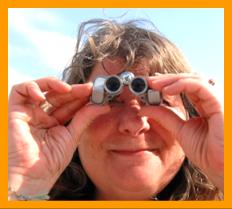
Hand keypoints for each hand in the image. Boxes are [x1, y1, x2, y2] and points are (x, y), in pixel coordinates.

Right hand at [8, 77, 109, 195]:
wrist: (33, 177)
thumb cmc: (51, 161)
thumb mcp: (73, 135)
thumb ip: (85, 118)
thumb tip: (103, 106)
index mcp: (55, 122)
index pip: (69, 104)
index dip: (80, 97)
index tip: (94, 92)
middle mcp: (42, 116)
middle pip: (58, 95)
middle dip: (73, 90)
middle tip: (87, 88)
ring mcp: (29, 113)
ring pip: (41, 88)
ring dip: (54, 84)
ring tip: (68, 89)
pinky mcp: (14, 111)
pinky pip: (19, 91)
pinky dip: (32, 88)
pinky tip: (44, 96)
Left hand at [139, 73, 223, 190]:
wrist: (221, 168)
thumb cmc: (207, 153)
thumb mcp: (180, 130)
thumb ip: (165, 117)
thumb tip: (145, 108)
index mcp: (206, 106)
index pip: (186, 87)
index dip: (168, 83)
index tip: (150, 85)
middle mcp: (212, 99)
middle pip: (189, 80)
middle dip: (167, 79)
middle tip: (149, 81)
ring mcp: (218, 99)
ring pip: (193, 79)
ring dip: (171, 79)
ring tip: (153, 84)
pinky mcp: (220, 102)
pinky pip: (199, 86)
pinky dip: (181, 85)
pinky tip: (166, 90)